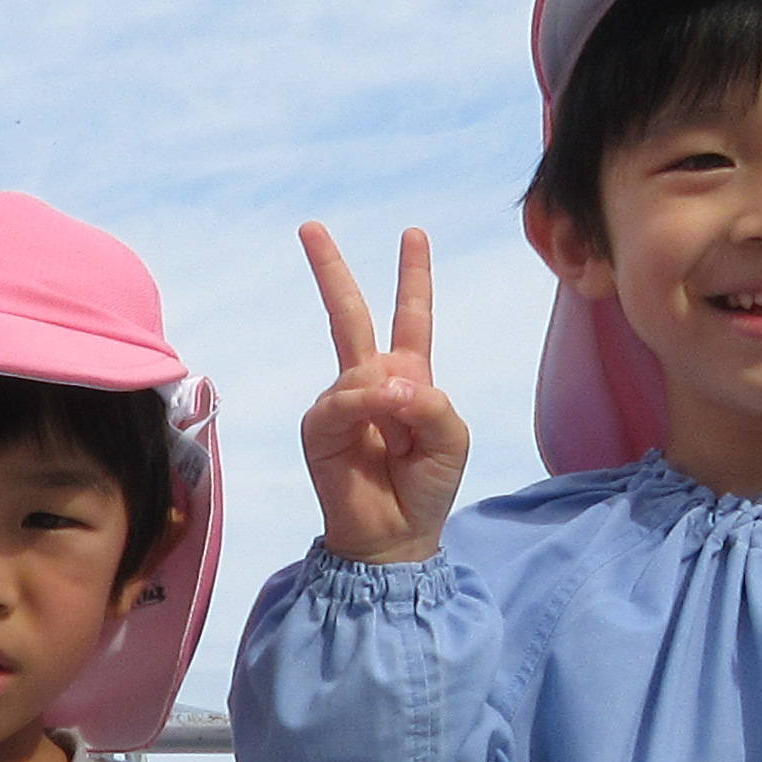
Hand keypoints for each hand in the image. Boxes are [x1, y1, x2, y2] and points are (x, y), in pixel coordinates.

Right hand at [296, 223, 468, 563]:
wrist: (395, 535)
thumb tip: (385, 381)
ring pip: (364, 370)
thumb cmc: (427, 486)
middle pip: (350, 314)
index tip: (413, 233)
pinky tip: (376, 437)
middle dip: (331, 270)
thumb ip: (430, 400)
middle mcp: (370, 381)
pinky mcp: (319, 425)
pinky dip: (365, 410)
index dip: (413, 275)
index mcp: (408, 377)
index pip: (412, 316)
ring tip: (400, 443)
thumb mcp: (452, 437)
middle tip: (309, 226)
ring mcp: (340, 401)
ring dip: (390, 401)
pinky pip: (344, 400)